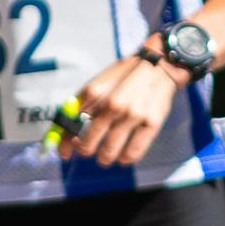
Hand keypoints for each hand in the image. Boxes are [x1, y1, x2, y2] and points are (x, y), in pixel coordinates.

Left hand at [60, 48, 183, 167]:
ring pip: (108, 152)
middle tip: (88, 151)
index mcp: (94, 92)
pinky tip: (124, 156)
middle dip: (85, 151)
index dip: (64, 143)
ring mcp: (131, 115)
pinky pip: (133, 152)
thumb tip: (68, 128)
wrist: (160, 66)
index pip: (70, 125)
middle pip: (87, 143)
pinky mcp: (150, 124)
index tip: (65, 152)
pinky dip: (125, 158)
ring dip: (104, 159)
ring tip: (105, 158)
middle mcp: (110, 105)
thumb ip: (84, 104)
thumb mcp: (100, 83)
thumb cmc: (127, 75)